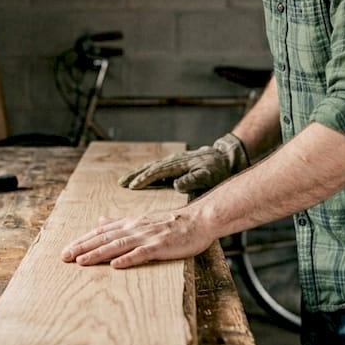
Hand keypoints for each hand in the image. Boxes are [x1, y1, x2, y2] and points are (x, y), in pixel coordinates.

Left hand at [60, 209, 215, 268]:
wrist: (199, 220)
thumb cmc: (172, 223)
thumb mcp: (142, 219)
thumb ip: (120, 222)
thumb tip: (99, 221)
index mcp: (130, 223)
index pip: (101, 232)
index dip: (83, 241)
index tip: (67, 250)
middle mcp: (135, 228)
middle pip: (104, 238)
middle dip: (83, 248)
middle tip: (65, 257)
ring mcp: (148, 236)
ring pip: (118, 245)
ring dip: (98, 253)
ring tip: (81, 262)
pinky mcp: (161, 246)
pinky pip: (142, 253)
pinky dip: (128, 259)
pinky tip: (115, 265)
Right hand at [119, 134, 248, 192]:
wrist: (224, 158)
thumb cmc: (216, 169)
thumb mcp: (208, 175)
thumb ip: (193, 180)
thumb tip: (176, 184)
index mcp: (178, 164)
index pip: (157, 172)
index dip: (144, 179)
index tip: (133, 186)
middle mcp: (173, 161)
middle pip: (149, 168)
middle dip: (134, 175)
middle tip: (120, 183)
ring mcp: (173, 162)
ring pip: (151, 167)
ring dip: (137, 173)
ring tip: (124, 181)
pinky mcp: (174, 164)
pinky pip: (156, 169)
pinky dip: (145, 172)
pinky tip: (139, 178)